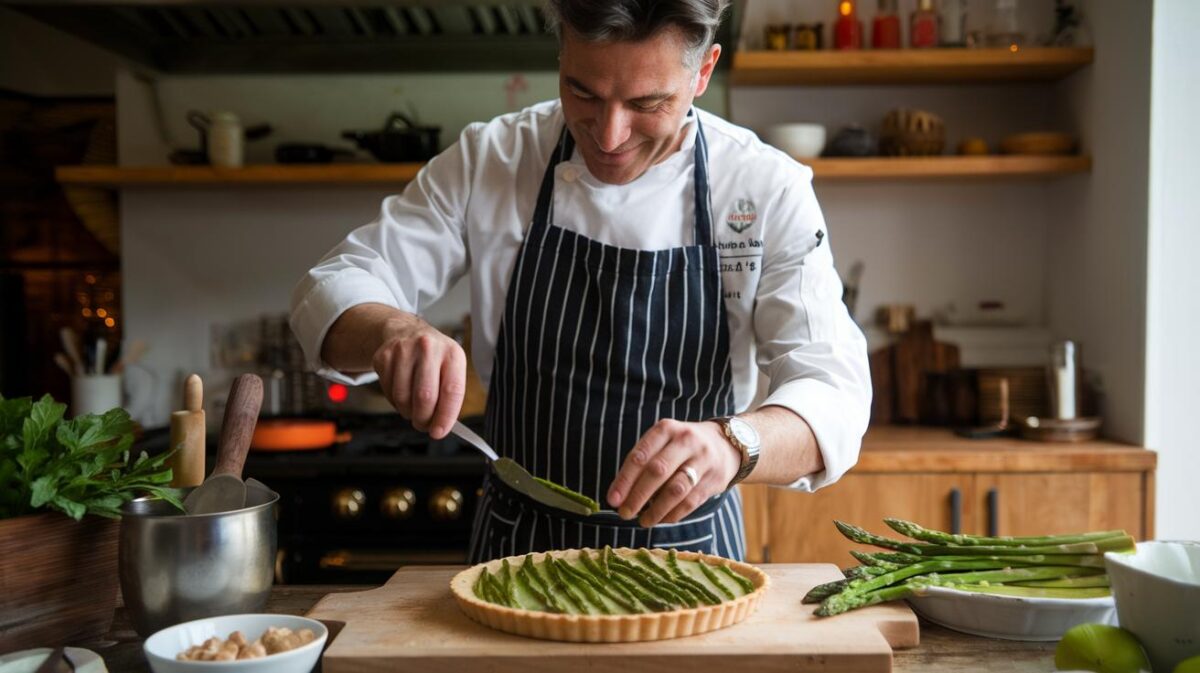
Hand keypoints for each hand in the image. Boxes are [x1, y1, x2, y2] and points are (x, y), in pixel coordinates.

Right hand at [371, 318, 465, 439]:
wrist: (405, 332)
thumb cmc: (433, 358)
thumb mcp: (450, 368)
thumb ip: (449, 396)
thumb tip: (441, 426)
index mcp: (452, 353)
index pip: (452, 391)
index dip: (445, 416)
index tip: (439, 432)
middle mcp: (428, 348)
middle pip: (425, 397)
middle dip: (423, 419)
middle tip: (424, 425)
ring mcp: (403, 350)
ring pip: (403, 398)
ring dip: (408, 412)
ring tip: (413, 409)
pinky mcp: (384, 356)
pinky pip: (388, 393)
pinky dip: (395, 403)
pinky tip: (402, 394)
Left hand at [606, 419, 741, 526]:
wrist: (727, 444)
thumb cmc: (682, 446)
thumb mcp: (664, 440)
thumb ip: (644, 461)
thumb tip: (622, 494)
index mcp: (666, 429)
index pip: (640, 456)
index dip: (624, 480)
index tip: (612, 500)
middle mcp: (686, 441)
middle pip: (657, 471)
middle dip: (637, 496)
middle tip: (624, 513)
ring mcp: (703, 460)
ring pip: (675, 490)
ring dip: (656, 510)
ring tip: (643, 521)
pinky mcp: (714, 480)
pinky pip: (690, 502)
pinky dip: (673, 514)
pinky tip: (661, 519)